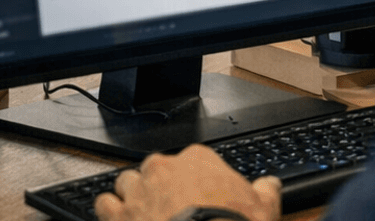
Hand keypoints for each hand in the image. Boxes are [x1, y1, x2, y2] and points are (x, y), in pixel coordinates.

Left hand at [94, 145, 281, 220]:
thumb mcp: (263, 209)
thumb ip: (265, 191)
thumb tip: (270, 185)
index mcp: (198, 160)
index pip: (193, 160)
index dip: (195, 180)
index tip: (200, 195)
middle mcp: (164, 168)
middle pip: (155, 168)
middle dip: (160, 186)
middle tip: (172, 208)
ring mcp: (139, 191)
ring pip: (126, 182)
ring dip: (131, 195)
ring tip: (141, 212)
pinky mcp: (119, 215)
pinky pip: (104, 204)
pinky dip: (110, 211)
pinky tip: (119, 219)